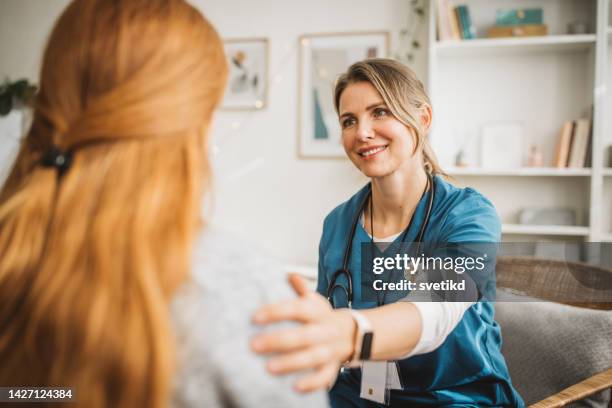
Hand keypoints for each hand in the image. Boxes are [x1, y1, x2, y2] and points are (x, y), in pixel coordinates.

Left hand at [251, 274, 355, 392]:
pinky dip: (312, 383)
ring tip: (269, 367)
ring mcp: (330, 350)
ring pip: (312, 357)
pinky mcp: (332, 368)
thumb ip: (301, 290)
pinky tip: (295, 387)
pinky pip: (324, 377)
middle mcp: (324, 331)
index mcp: (318, 312)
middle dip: (279, 340)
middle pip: (303, 335)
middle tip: (254, 345)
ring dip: (291, 363)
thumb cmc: (324, 318)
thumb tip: (290, 275)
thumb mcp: (315, 301)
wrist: (354, 334)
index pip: (298, 309)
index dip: (277, 312)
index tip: (255, 317)